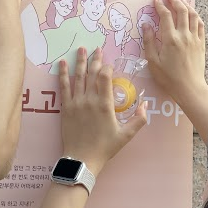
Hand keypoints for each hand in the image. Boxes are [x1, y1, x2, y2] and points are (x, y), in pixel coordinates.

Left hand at [58, 47, 146, 176]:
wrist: (82, 159)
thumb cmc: (105, 148)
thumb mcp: (126, 135)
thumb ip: (138, 119)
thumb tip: (145, 105)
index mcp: (105, 104)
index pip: (106, 78)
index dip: (108, 68)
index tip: (110, 64)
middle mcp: (90, 100)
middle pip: (92, 74)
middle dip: (95, 60)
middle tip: (97, 48)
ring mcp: (76, 102)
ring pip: (79, 77)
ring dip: (80, 62)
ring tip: (82, 49)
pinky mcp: (66, 107)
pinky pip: (64, 87)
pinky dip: (63, 74)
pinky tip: (62, 63)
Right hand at [142, 0, 207, 141]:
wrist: (189, 88)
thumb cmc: (168, 78)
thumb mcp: (153, 61)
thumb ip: (149, 41)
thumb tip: (146, 25)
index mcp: (170, 39)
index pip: (165, 16)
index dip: (160, 6)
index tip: (156, 0)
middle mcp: (184, 35)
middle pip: (181, 11)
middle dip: (175, 0)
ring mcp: (194, 38)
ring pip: (193, 15)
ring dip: (186, 5)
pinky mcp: (201, 44)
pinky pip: (200, 25)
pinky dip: (196, 16)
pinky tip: (192, 14)